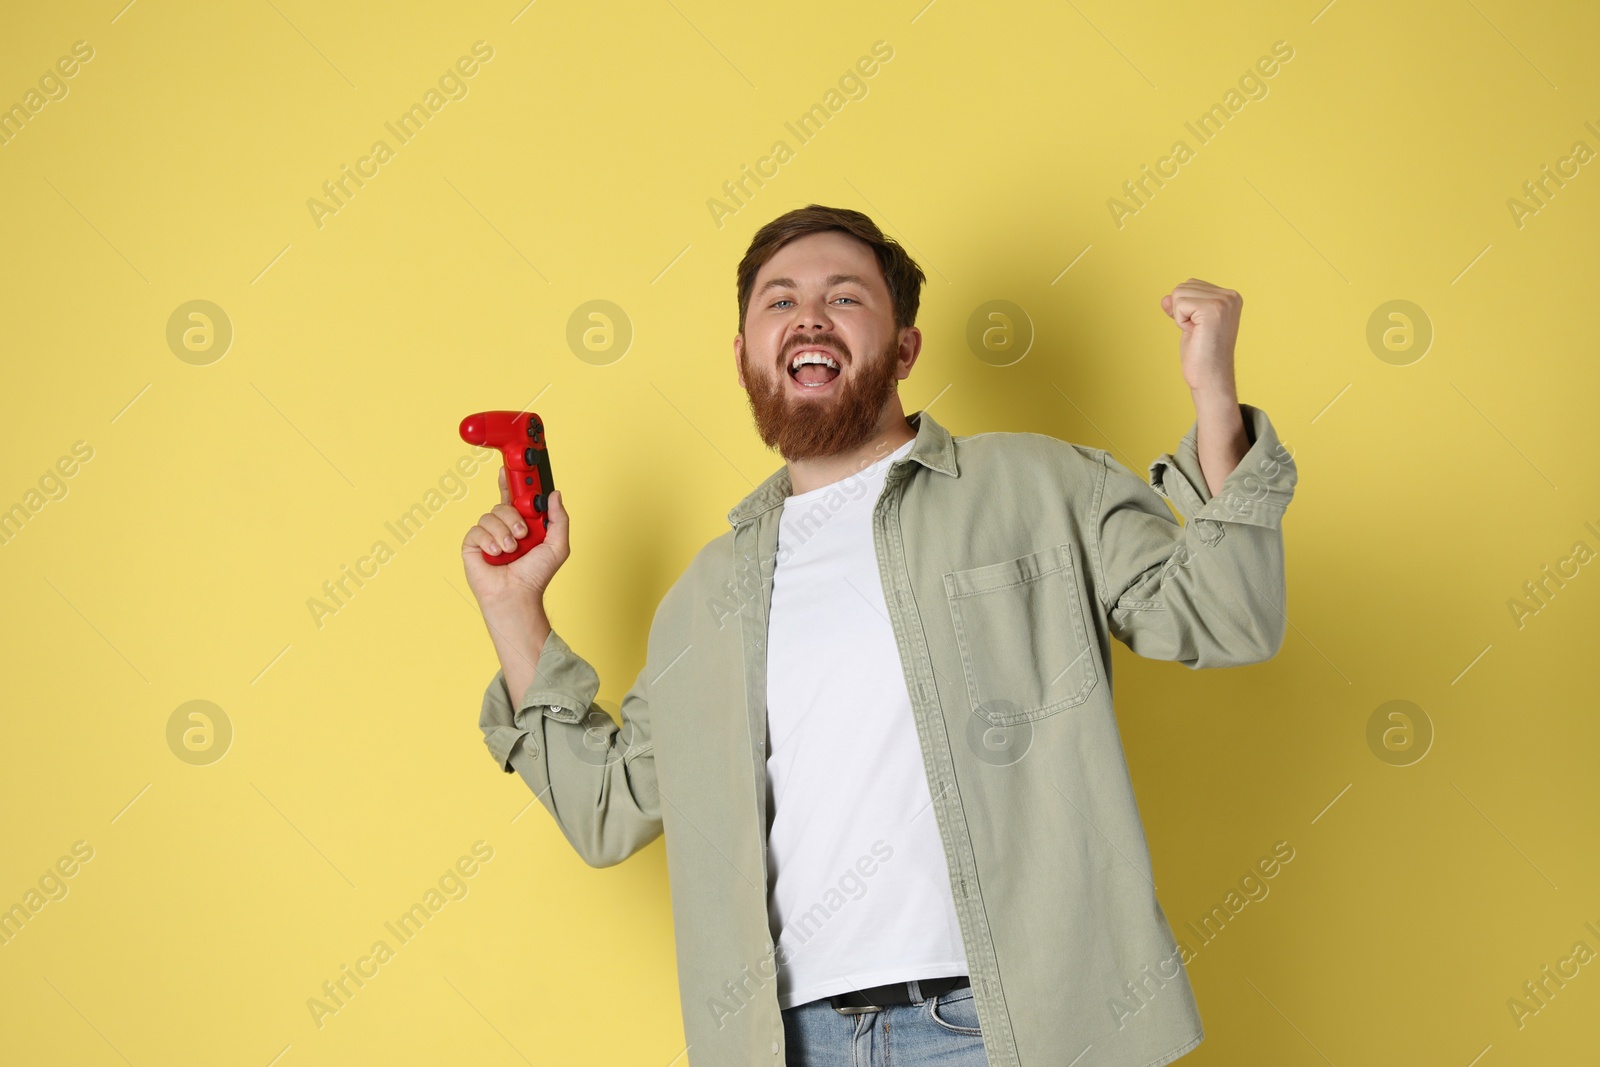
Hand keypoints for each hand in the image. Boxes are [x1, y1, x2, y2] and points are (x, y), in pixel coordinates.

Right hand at [462, 466, 568, 606]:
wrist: (517, 595)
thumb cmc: (536, 575)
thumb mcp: (557, 545)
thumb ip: (559, 519)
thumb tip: (555, 495)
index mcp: (522, 525)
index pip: (513, 498)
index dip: (509, 482)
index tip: (507, 469)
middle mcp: (504, 528)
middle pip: (503, 504)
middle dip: (514, 517)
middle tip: (522, 534)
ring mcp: (487, 536)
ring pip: (490, 515)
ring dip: (503, 533)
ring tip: (510, 550)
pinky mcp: (472, 545)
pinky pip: (477, 530)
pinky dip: (489, 541)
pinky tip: (495, 554)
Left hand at [1160, 279, 1241, 394]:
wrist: (1210, 377)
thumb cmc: (1202, 354)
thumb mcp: (1189, 324)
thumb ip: (1180, 307)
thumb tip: (1164, 298)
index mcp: (1230, 296)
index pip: (1191, 284)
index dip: (1185, 308)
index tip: (1199, 327)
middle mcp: (1230, 296)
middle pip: (1183, 286)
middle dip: (1182, 311)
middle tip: (1198, 332)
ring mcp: (1224, 302)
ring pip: (1179, 293)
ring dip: (1181, 317)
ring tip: (1197, 333)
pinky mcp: (1213, 309)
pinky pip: (1179, 304)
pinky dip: (1180, 321)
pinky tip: (1195, 333)